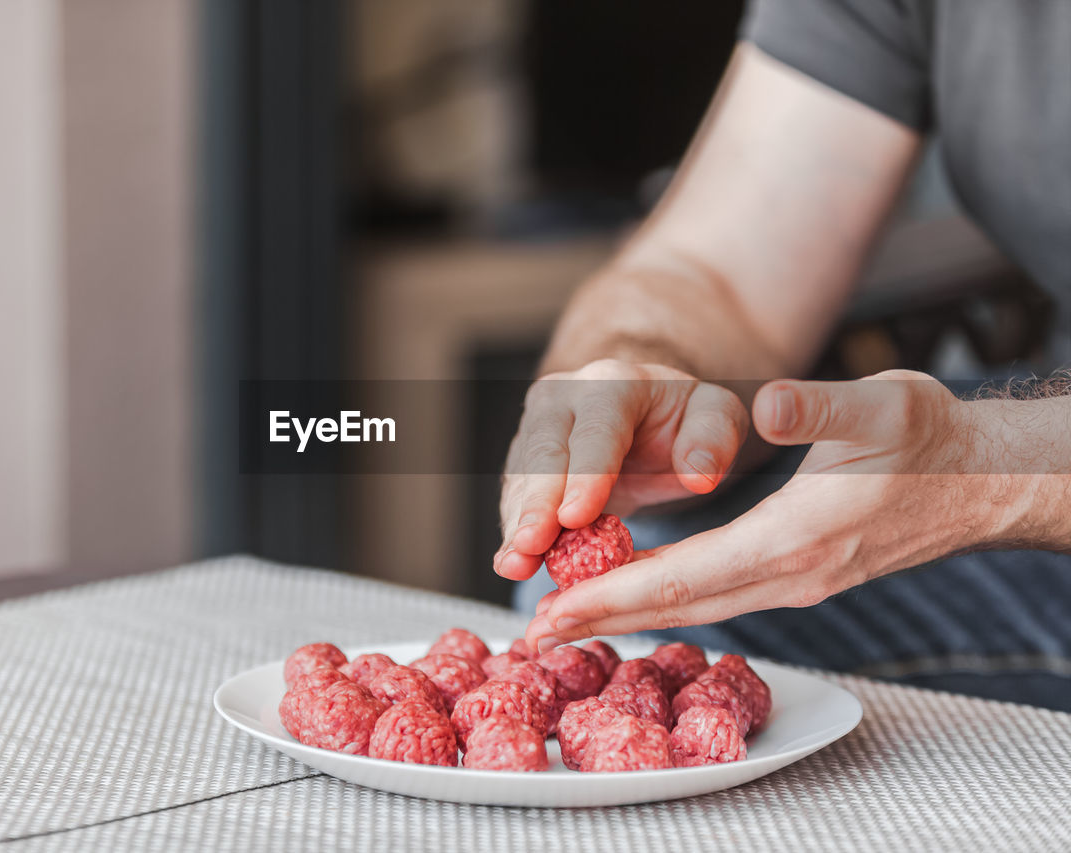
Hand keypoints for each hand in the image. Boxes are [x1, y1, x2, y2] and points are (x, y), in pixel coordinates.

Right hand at [494, 359, 749, 581]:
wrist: (646, 417)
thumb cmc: (681, 419)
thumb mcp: (716, 417)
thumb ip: (715, 437)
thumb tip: (700, 476)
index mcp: (614, 383)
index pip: (596, 430)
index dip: (585, 475)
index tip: (576, 516)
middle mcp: (563, 399)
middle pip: (545, 453)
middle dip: (537, 503)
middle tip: (531, 545)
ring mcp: (536, 429)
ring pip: (522, 479)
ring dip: (517, 524)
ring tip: (514, 565)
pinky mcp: (522, 462)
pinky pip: (515, 499)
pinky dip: (512, 534)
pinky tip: (511, 564)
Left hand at [527, 370, 1015, 650]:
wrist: (982, 483)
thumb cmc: (932, 441)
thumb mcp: (884, 408)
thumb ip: (822, 408)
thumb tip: (764, 405)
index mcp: (798, 537)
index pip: (689, 573)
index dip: (618, 591)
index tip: (558, 606)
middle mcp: (791, 573)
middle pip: (680, 605)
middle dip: (604, 618)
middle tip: (536, 632)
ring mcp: (796, 581)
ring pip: (696, 607)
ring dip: (629, 615)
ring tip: (567, 620)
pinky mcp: (799, 575)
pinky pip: (717, 597)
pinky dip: (666, 600)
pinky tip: (632, 594)